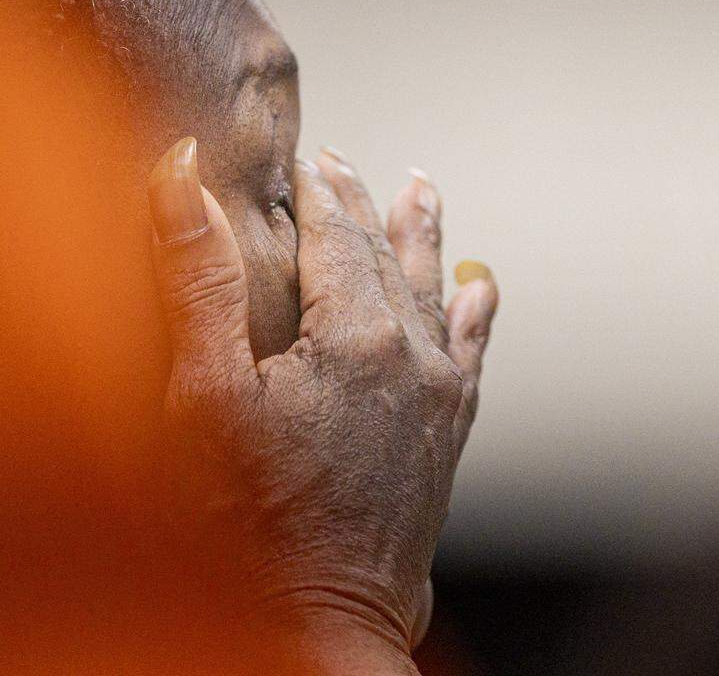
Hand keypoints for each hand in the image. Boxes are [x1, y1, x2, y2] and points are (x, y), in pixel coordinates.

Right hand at [146, 138, 497, 671]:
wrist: (323, 615)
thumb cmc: (251, 518)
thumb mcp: (205, 394)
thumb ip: (200, 278)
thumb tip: (185, 177)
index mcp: (356, 335)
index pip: (338, 236)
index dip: (320, 190)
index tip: (310, 154)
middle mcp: (413, 354)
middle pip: (387, 256)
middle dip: (362, 206)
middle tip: (348, 164)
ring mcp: (440, 393)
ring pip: (434, 290)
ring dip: (424, 238)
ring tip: (423, 192)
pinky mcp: (449, 430)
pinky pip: (471, 350)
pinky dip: (473, 310)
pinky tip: (482, 288)